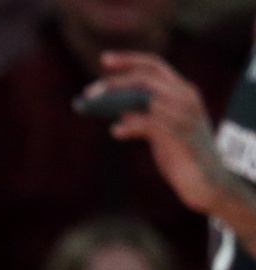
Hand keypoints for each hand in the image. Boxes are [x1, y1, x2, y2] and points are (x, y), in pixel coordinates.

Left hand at [96, 52, 230, 216]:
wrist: (207, 183)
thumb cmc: (182, 157)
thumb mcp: (162, 133)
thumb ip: (145, 119)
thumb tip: (121, 113)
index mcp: (183, 92)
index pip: (155, 65)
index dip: (129, 60)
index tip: (104, 58)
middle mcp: (186, 98)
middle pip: (147, 77)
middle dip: (116, 81)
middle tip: (89, 91)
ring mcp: (184, 115)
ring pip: (145, 97)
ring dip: (115, 102)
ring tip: (93, 107)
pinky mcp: (178, 134)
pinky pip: (149, 122)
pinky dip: (129, 126)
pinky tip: (116, 132)